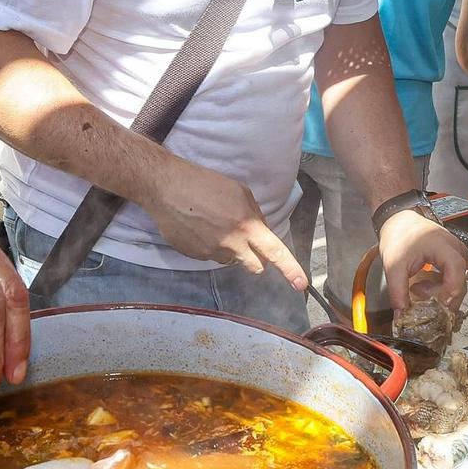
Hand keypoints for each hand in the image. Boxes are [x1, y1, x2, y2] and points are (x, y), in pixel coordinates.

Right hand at [143, 156, 307, 291]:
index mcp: (247, 225)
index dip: (290, 270)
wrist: (166, 188)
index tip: (301, 285)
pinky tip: (200, 227)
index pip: (275, 252)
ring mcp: (212, 253)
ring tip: (214, 224)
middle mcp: (232, 244)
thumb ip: (255, 215)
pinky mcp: (195, 257)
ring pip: (231, 259)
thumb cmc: (204, 184)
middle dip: (256, 258)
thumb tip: (261, 232)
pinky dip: (210, 245)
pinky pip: (211, 256)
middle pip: (255, 266)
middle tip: (247, 241)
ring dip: (230, 248)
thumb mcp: (240, 192)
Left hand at [376, 209, 467, 315]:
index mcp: (445, 247)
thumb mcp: (393, 265)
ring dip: (440, 293)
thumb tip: (402, 315)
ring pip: (458, 284)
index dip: (448, 296)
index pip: (457, 277)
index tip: (434, 308)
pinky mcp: (455, 259)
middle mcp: (457, 250)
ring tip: (417, 287)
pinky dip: (441, 287)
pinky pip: (454, 279)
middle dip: (441, 297)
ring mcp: (458, 254)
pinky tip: (424, 284)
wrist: (399, 221)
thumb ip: (398, 291)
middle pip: (460, 284)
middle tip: (418, 298)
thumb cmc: (399, 236)